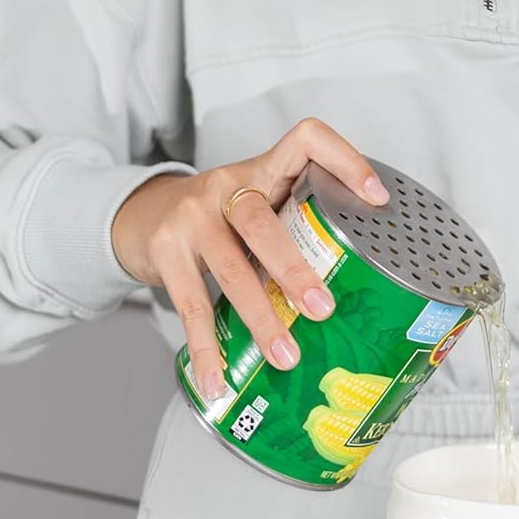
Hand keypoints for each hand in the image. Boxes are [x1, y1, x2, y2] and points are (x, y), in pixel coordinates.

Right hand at [109, 117, 389, 398]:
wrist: (142, 215)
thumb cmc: (217, 216)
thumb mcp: (254, 204)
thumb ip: (292, 226)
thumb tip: (357, 287)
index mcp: (261, 169)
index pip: (306, 139)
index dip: (345, 159)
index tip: (377, 196)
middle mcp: (226, 186)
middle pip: (262, 221)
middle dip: (294, 268)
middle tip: (323, 308)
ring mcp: (192, 217)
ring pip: (230, 268)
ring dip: (260, 318)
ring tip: (286, 357)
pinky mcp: (165, 251)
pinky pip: (191, 305)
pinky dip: (207, 348)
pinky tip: (219, 379)